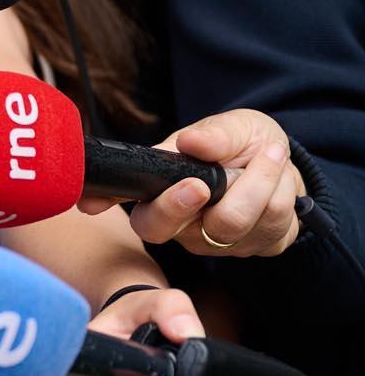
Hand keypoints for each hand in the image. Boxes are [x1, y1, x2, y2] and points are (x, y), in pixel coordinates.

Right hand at [83, 109, 304, 255]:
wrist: (284, 163)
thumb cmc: (242, 144)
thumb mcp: (230, 126)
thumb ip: (212, 134)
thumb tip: (190, 143)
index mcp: (159, 189)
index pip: (123, 198)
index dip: (100, 202)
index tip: (91, 205)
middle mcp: (179, 223)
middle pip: (162, 228)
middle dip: (182, 203)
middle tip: (202, 183)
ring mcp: (214, 241)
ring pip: (230, 222)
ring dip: (260, 179)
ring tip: (269, 155)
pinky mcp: (253, 249)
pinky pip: (270, 225)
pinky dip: (282, 191)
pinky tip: (279, 180)